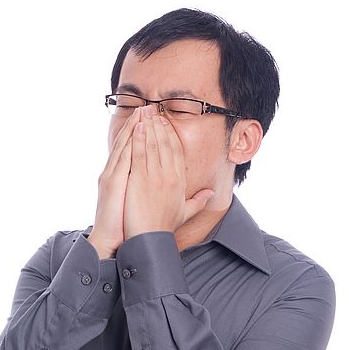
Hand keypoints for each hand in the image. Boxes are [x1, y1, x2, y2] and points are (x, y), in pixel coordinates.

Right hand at [87, 106, 140, 257]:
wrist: (110, 241)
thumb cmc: (125, 225)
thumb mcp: (139, 204)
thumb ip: (148, 191)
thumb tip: (161, 186)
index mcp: (122, 177)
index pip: (133, 150)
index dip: (142, 134)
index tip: (153, 120)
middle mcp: (115, 172)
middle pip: (128, 143)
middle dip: (138, 124)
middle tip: (148, 107)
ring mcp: (112, 176)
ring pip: (124, 145)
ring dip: (134, 127)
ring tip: (143, 111)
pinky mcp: (112, 183)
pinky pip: (122, 158)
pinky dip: (129, 143)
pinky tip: (136, 130)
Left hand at [123, 108, 214, 240]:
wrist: (150, 240)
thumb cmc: (164, 227)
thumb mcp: (186, 213)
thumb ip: (198, 201)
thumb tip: (211, 194)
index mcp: (180, 181)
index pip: (177, 151)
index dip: (171, 134)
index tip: (165, 122)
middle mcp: (170, 176)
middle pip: (166, 143)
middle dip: (159, 124)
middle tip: (153, 110)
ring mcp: (154, 177)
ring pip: (153, 145)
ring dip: (149, 127)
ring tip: (145, 112)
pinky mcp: (140, 180)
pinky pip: (139, 154)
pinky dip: (138, 139)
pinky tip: (137, 127)